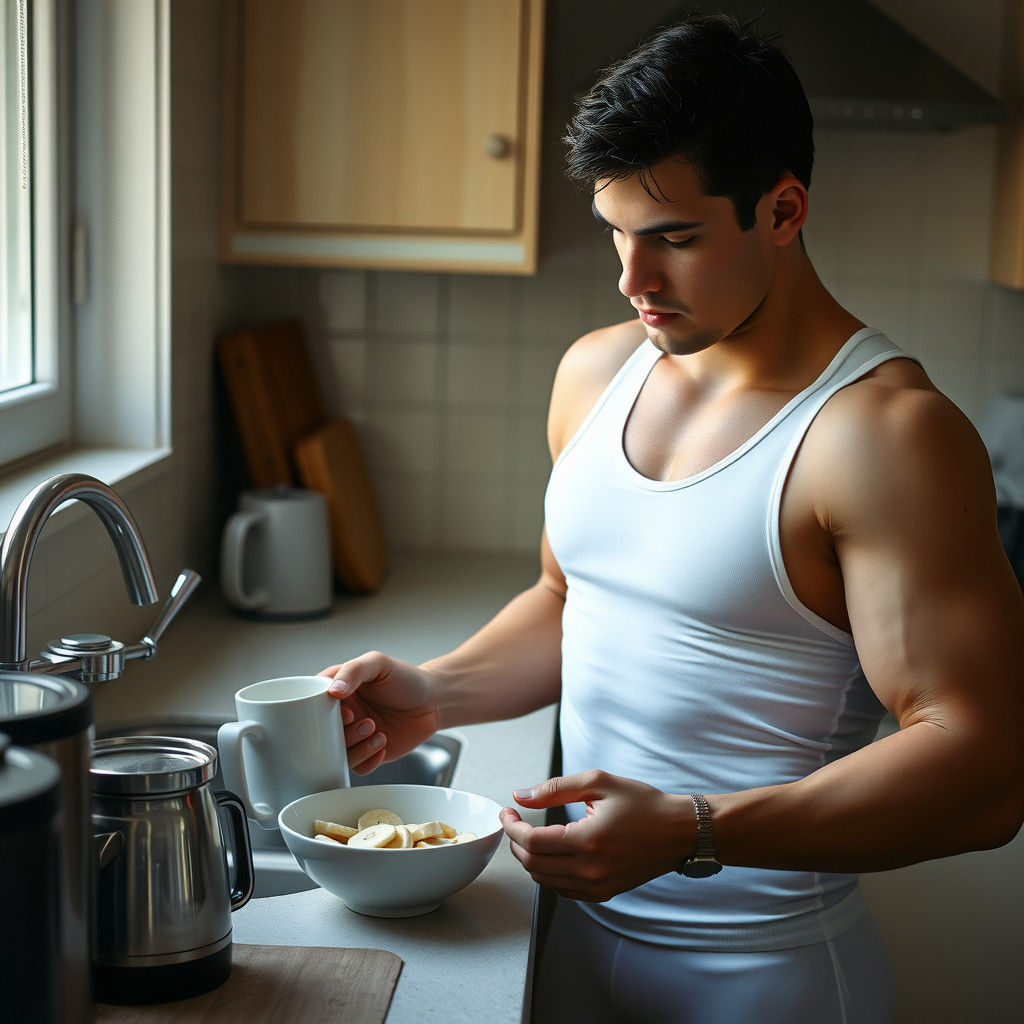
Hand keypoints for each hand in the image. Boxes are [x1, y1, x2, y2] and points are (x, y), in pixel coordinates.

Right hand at [318, 652, 439, 775]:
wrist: (433, 700)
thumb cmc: (405, 678)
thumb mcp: (378, 664)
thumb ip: (354, 671)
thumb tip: (333, 691)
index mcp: (338, 691)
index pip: (313, 704)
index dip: (321, 711)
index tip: (343, 708)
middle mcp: (343, 715)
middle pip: (323, 733)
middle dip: (340, 730)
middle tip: (360, 719)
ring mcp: (354, 736)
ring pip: (338, 753)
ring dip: (355, 746)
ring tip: (375, 730)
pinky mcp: (368, 753)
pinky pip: (357, 767)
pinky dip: (367, 759)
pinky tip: (382, 744)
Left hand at [499, 770, 693, 901]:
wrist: (678, 831)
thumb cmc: (642, 803)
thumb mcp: (598, 783)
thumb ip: (555, 789)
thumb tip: (521, 796)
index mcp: (588, 842)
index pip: (532, 843)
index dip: (512, 827)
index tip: (507, 811)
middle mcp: (591, 871)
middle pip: (533, 866)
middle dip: (516, 843)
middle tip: (515, 821)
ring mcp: (598, 887)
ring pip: (544, 880)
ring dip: (530, 858)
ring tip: (529, 834)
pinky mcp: (603, 893)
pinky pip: (563, 889)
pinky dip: (549, 872)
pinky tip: (552, 851)